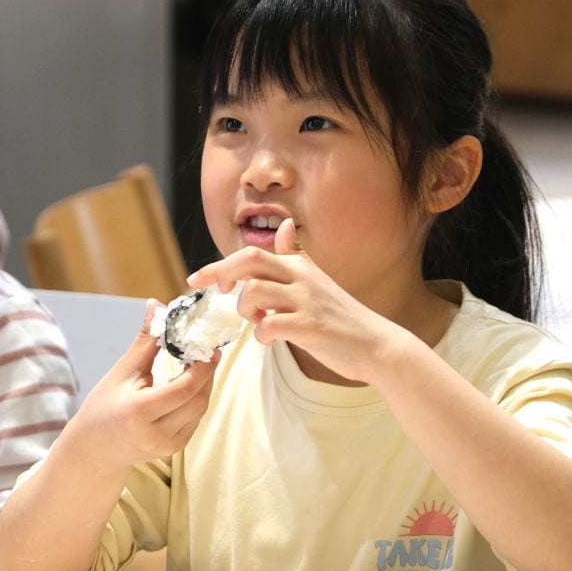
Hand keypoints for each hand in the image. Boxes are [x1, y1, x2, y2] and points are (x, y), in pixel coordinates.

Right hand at [67, 302, 219, 470]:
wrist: (94, 449)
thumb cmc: (103, 407)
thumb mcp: (121, 373)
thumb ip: (145, 341)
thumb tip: (155, 305)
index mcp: (139, 412)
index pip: (183, 389)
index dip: (202, 367)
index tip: (210, 348)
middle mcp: (156, 434)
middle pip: (197, 400)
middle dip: (206, 374)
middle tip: (207, 351)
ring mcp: (168, 445)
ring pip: (200, 410)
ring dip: (204, 385)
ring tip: (199, 364)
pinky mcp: (175, 449)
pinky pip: (195, 419)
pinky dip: (197, 398)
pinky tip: (191, 384)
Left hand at [188, 219, 398, 384]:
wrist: (375, 344)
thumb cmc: (339, 315)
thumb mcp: (316, 279)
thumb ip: (295, 255)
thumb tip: (285, 226)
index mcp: (298, 266)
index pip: (250, 254)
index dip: (218, 265)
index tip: (196, 279)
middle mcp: (301, 278)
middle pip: (250, 260)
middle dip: (222, 274)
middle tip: (218, 294)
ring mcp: (306, 301)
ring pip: (255, 292)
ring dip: (246, 310)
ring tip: (258, 320)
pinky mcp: (311, 327)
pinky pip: (270, 325)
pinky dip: (261, 335)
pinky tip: (270, 339)